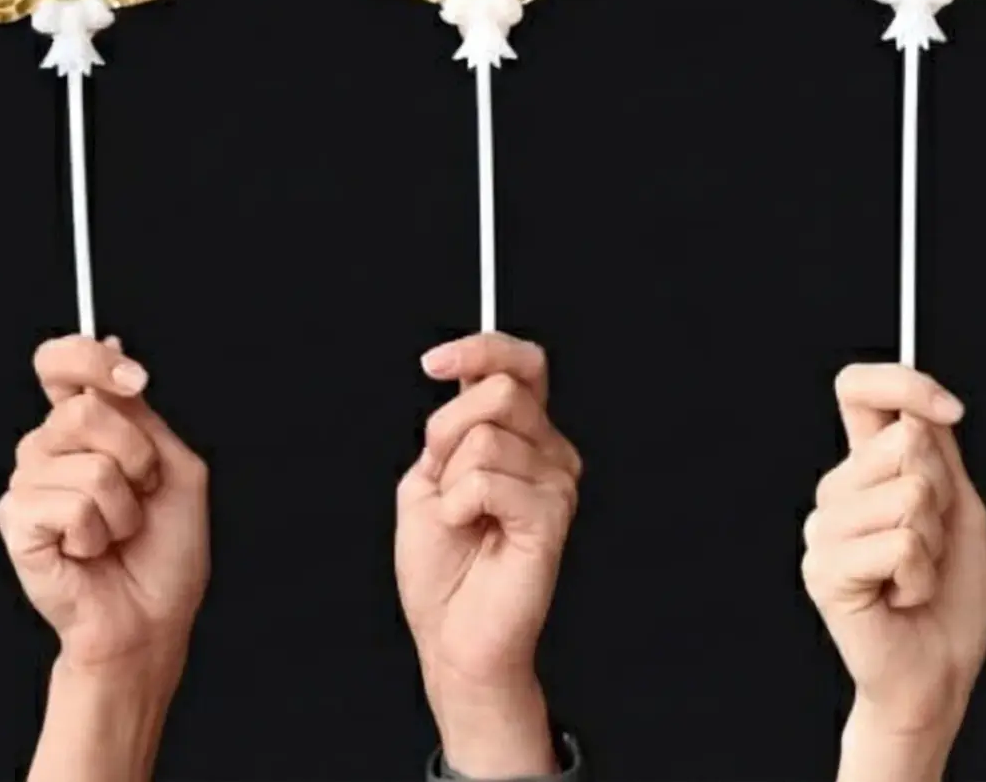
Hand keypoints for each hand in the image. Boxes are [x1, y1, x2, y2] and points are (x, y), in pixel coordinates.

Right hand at [0, 336, 211, 758]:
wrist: (151, 619)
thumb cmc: (164, 550)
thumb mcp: (172, 466)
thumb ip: (139, 413)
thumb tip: (108, 345)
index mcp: (83, 428)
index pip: (60, 363)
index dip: (88, 359)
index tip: (134, 380)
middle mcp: (47, 448)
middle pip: (84, 411)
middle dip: (135, 457)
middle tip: (140, 494)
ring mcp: (27, 484)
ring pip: (90, 465)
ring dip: (123, 506)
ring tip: (115, 532)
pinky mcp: (16, 522)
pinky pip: (71, 505)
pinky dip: (99, 533)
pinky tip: (89, 553)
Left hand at [395, 333, 580, 778]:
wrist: (451, 636)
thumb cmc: (442, 568)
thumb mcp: (429, 478)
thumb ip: (451, 428)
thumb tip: (464, 382)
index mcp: (523, 437)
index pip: (522, 365)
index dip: (481, 349)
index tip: (433, 363)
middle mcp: (550, 452)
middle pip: (500, 391)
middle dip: (447, 431)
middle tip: (442, 481)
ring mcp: (556, 482)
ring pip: (484, 437)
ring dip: (450, 482)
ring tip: (462, 522)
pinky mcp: (552, 514)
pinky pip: (486, 480)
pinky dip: (458, 505)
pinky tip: (471, 532)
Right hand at [801, 365, 985, 781]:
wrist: (939, 673)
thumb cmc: (950, 599)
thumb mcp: (959, 509)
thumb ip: (937, 455)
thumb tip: (919, 411)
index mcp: (864, 468)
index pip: (858, 389)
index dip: (904, 382)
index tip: (950, 412)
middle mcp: (835, 491)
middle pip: (904, 441)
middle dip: (941, 495)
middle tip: (930, 544)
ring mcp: (823, 530)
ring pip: (908, 495)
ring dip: (932, 544)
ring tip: (914, 576)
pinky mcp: (824, 571)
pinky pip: (900, 544)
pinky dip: (920, 577)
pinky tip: (902, 598)